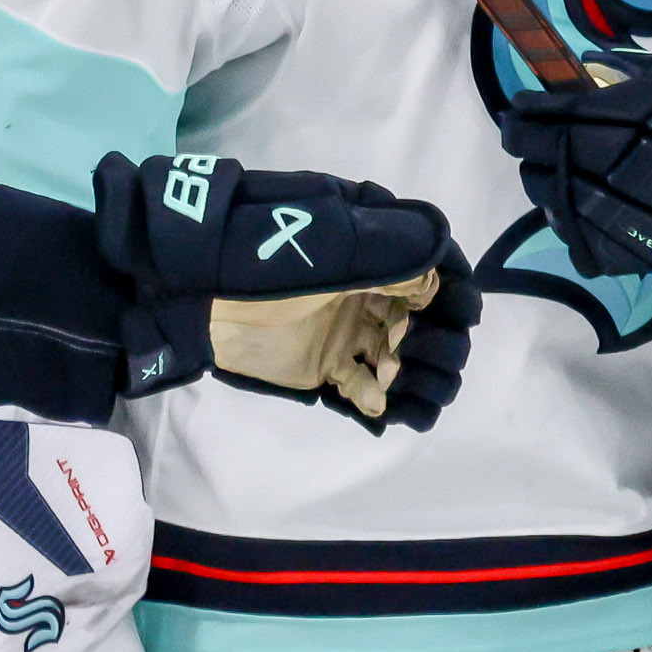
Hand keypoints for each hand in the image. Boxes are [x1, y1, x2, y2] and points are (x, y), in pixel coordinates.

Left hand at [94, 155, 478, 428]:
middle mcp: (367, 294)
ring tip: (412, 391)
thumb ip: (387, 257)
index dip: (453, 297)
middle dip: (438, 343)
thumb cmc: (263, 257)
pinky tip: (384, 408)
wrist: (194, 292)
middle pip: (425, 323)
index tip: (457, 316)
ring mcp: (345, 333)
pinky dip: (380, 401)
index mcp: (374, 255)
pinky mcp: (321, 370)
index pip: (434, 276)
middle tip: (423, 357)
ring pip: (401, 360)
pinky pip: (363, 390)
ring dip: (418, 377)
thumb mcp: (330, 244)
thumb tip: (437, 277)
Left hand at [500, 42, 651, 301]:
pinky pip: (580, 243)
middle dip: (525, 146)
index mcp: (605, 118)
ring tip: (546, 175)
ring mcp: (608, 215)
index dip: (522, 112)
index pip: (541, 115)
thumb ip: (632, 68)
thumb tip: (592, 64)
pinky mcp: (627, 252)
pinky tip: (572, 213)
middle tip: (523, 138)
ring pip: (551, 203)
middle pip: (536, 159)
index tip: (518, 109)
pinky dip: (570, 226)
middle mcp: (595, 167)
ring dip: (543, 185)